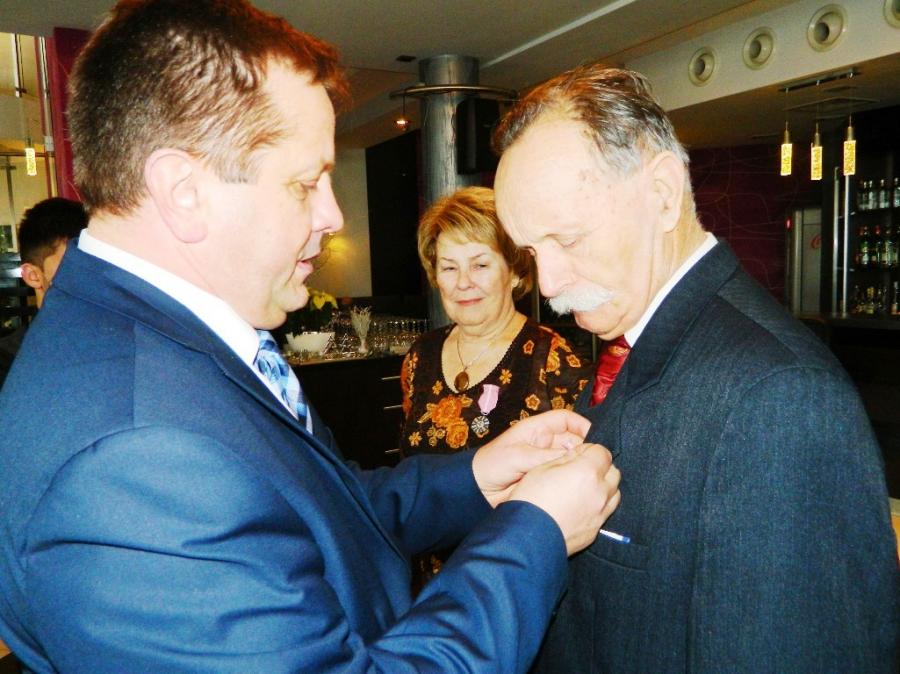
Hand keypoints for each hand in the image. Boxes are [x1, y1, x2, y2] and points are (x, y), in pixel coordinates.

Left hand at [472, 409, 589, 507]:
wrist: (478, 491)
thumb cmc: (491, 465)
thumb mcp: (517, 456)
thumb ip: (544, 456)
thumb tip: (573, 458)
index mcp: (537, 430)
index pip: (566, 420)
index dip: (582, 424)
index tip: (595, 437)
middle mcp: (546, 444)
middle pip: (574, 439)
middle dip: (587, 447)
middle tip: (596, 460)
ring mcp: (548, 462)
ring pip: (573, 459)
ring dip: (582, 464)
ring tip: (592, 473)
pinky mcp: (548, 479)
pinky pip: (566, 476)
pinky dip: (575, 478)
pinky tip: (582, 484)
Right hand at [509, 443, 620, 555]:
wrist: (528, 538)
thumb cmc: (531, 500)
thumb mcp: (542, 469)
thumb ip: (565, 458)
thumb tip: (577, 454)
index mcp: (587, 472)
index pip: (602, 452)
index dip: (588, 451)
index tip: (576, 455)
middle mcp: (600, 492)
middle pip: (613, 471)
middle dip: (600, 467)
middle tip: (580, 470)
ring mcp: (600, 513)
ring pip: (614, 492)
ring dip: (603, 486)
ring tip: (583, 489)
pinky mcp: (596, 530)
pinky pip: (606, 511)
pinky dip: (599, 505)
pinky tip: (581, 506)